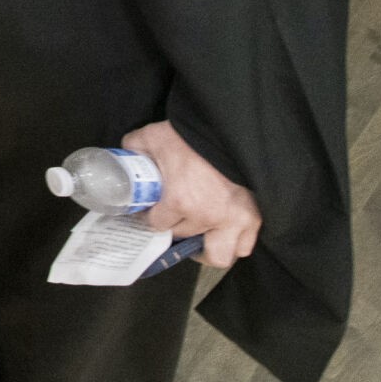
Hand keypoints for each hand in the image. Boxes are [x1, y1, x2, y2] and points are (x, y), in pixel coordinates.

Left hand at [123, 121, 260, 267]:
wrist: (225, 127)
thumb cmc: (188, 133)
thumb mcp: (149, 137)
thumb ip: (134, 152)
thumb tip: (126, 161)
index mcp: (180, 201)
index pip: (157, 225)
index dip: (150, 217)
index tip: (149, 210)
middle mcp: (207, 216)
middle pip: (185, 238)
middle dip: (176, 228)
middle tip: (174, 218)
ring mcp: (234, 220)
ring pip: (219, 254)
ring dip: (207, 246)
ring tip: (200, 233)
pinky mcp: (254, 217)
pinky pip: (244, 245)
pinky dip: (233, 242)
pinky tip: (222, 230)